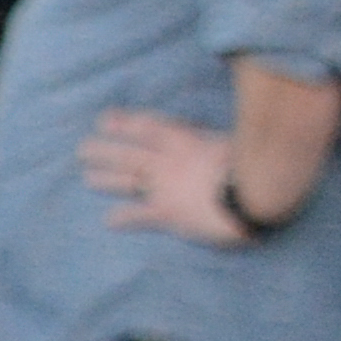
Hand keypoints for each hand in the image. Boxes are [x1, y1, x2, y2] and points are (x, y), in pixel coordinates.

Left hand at [78, 108, 252, 245]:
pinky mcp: (169, 212)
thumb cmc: (257, 162)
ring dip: (105, 179)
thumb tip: (207, 135)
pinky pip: (139, 215)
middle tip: (81, 149)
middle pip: (128, 154)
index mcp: (186, 141)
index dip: (124, 123)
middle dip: (103, 151)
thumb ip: (213, 138)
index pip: (148, 128)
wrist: (259, 189)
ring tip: (88, 178)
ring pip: (126, 181)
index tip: (104, 120)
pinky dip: (123, 217)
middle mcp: (169, 162)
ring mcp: (165, 187)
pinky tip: (109, 220)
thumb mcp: (232, 140)